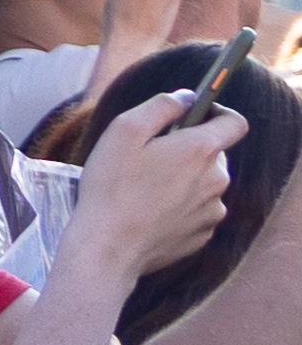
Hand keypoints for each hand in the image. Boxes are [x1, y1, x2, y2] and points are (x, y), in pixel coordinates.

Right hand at [66, 78, 243, 295]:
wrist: (110, 247)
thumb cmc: (112, 186)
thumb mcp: (123, 130)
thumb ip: (160, 106)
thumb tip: (186, 97)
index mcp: (200, 150)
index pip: (235, 123)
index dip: (218, 112)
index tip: (196, 113)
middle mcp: (216, 180)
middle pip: (214, 154)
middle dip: (188, 149)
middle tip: (150, 156)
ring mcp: (212, 210)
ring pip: (205, 183)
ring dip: (184, 179)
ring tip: (145, 188)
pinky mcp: (203, 234)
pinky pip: (198, 210)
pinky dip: (180, 205)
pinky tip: (150, 211)